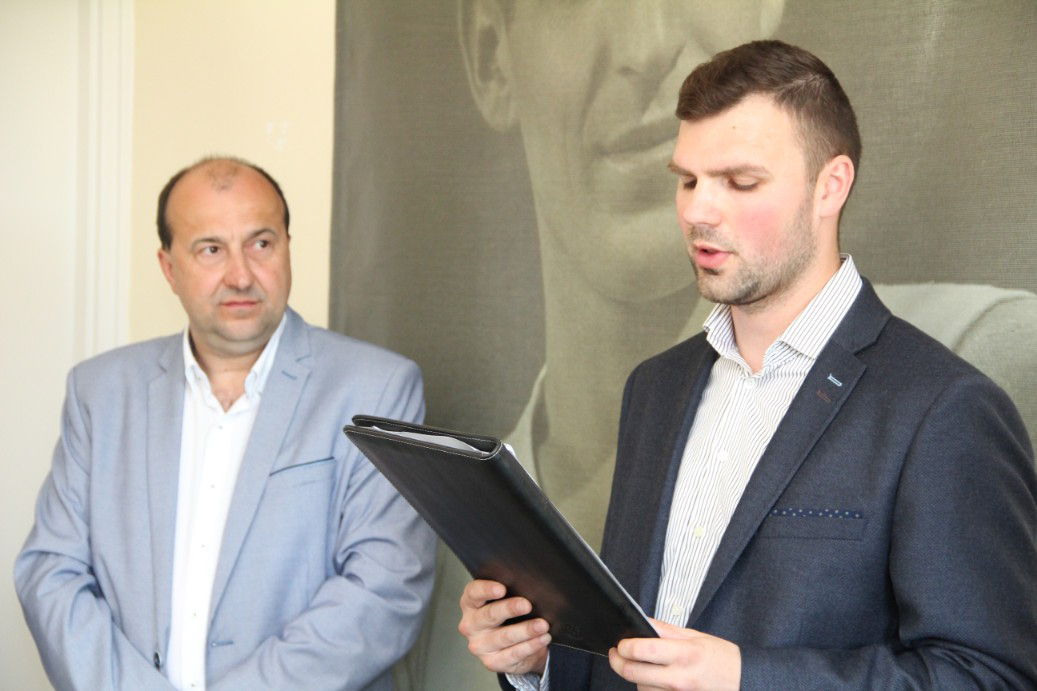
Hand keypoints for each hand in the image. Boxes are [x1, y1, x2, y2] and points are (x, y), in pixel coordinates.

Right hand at [458, 579, 550, 675]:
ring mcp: (480, 646)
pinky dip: (531, 645)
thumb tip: (530, 585)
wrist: (512, 645)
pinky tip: (543, 638)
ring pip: (505, 636)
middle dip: (509, 609)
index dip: (486, 589)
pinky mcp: (492, 662)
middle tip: (527, 605)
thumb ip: (510, 591)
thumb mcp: (504, 601)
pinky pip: (514, 653)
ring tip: (542, 625)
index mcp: (470, 604)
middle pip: (489, 615)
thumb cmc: (508, 616)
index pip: (473, 593)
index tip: (502, 588)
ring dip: (526, 630)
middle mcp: (471, 625)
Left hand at [607, 618, 740, 690]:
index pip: (642, 650)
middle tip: (616, 654)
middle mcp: (679, 678)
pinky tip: (654, 680)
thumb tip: (642, 621)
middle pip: (633, 673)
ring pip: (640, 688)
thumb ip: (666, 631)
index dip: (624, 647)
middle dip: (618, 662)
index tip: (620, 643)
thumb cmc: (722, 659)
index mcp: (685, 654)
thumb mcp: (696, 637)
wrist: (744, 683)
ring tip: (641, 666)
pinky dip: (648, 688)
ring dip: (635, 677)